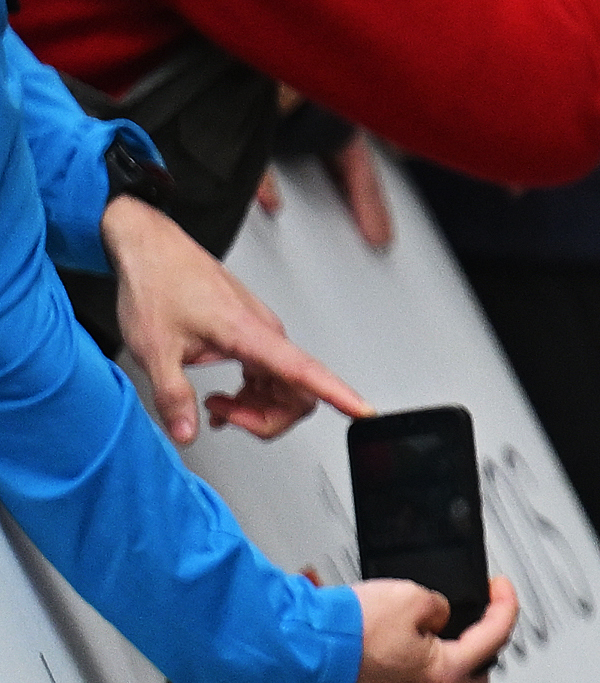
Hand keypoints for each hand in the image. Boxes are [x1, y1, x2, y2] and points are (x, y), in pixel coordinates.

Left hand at [102, 200, 363, 443]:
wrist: (153, 250)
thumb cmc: (158, 284)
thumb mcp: (153, 348)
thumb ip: (173, 396)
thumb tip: (186, 432)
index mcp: (249, 333)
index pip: (305, 372)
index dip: (338, 395)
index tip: (362, 410)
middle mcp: (265, 332)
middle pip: (299, 392)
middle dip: (267, 419)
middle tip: (224, 418)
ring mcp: (261, 333)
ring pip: (285, 386)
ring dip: (256, 408)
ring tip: (216, 407)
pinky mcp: (252, 334)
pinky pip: (270, 375)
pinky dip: (252, 396)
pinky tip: (225, 398)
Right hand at [352, 575, 516, 682]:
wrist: (298, 651)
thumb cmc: (347, 634)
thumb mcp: (410, 597)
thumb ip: (438, 605)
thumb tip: (437, 614)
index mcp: (444, 674)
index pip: (495, 637)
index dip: (505, 605)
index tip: (501, 588)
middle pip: (477, 677)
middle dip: (486, 648)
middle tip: (482, 620)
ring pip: (443, 681)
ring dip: (449, 654)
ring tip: (442, 625)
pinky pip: (412, 678)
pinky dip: (419, 658)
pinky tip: (407, 637)